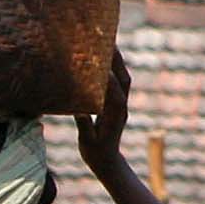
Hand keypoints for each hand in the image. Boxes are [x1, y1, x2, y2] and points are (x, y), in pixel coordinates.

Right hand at [73, 49, 133, 171]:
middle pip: (124, 80)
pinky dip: (113, 68)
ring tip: (109, 43)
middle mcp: (122, 107)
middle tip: (109, 43)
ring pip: (123, 78)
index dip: (110, 81)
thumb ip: (85, 126)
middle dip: (117, 62)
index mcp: (115, 116)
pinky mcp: (117, 102)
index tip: (101, 67)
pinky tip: (104, 58)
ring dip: (118, 61)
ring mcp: (121, 104)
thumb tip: (80, 111)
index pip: (115, 95)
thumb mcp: (87, 141)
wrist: (107, 160)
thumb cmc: (96, 152)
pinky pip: (118, 82)